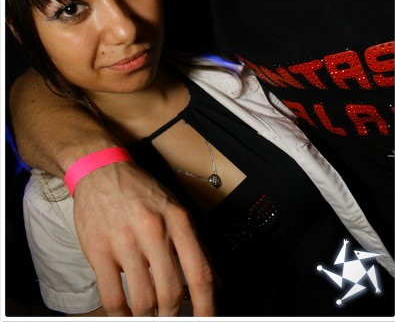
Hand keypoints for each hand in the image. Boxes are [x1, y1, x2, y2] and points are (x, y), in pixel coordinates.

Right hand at [73, 161, 215, 315]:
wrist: (100, 170)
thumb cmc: (141, 192)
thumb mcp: (174, 209)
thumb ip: (194, 245)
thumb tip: (215, 282)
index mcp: (177, 220)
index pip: (199, 273)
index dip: (206, 306)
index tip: (205, 320)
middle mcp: (153, 230)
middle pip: (170, 293)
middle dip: (172, 316)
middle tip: (170, 318)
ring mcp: (124, 241)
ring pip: (143, 300)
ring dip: (147, 317)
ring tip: (148, 315)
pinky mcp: (98, 250)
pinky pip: (113, 297)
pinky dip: (121, 315)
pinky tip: (125, 313)